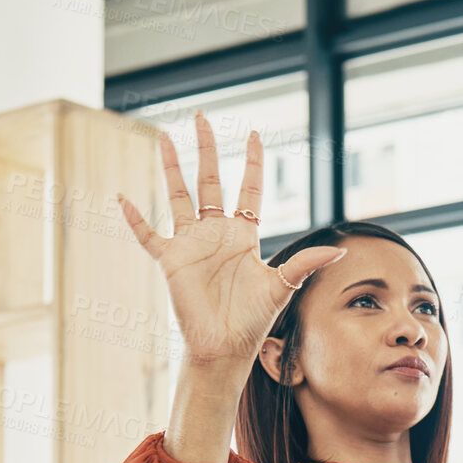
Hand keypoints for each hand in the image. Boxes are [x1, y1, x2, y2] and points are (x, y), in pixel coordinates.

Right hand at [116, 110, 347, 368]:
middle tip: (201, 116)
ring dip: (171, 168)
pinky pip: (148, 235)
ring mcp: (191, 244)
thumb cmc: (252, 320)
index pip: (247, 189)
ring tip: (164, 138)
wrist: (224, 346)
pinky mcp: (170, 260)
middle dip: (206, 149)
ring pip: (178, 196)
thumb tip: (339, 250)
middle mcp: (215, 233)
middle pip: (209, 181)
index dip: (251, 163)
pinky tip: (123, 198)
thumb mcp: (281, 286)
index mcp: (243, 235)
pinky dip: (135, 218)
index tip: (254, 135)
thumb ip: (304, 263)